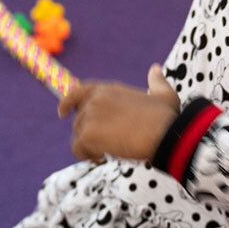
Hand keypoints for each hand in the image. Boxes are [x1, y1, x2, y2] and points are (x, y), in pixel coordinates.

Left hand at [58, 64, 179, 162]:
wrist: (165, 135)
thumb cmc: (166, 118)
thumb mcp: (164, 94)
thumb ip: (156, 81)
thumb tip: (155, 69)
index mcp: (109, 89)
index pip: (79, 91)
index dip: (68, 102)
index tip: (62, 113)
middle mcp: (96, 99)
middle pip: (79, 120)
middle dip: (89, 134)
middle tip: (109, 144)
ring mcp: (90, 116)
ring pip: (78, 136)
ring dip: (90, 147)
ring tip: (110, 152)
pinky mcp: (88, 134)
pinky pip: (77, 149)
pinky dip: (87, 157)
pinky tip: (103, 159)